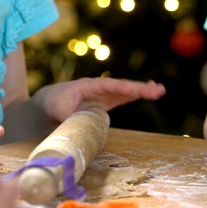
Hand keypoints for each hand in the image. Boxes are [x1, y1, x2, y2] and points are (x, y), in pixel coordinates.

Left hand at [33, 78, 165, 121]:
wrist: (47, 104)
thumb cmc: (52, 103)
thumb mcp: (58, 108)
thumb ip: (68, 114)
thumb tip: (77, 122)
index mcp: (88, 86)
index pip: (109, 85)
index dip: (124, 88)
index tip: (137, 90)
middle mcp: (99, 88)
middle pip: (122, 87)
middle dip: (139, 88)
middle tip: (158, 90)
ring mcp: (103, 95)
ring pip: (125, 91)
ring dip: (142, 91)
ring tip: (159, 90)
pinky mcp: (104, 103)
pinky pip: (122, 98)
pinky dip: (134, 96)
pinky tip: (148, 93)